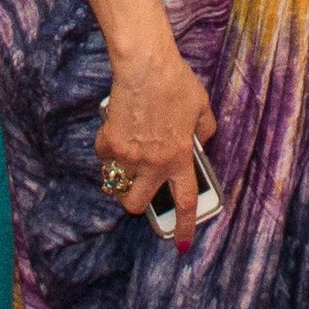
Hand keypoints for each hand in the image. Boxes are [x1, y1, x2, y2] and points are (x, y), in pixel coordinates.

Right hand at [97, 48, 215, 249]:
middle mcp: (153, 163)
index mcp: (179, 157)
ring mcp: (128, 154)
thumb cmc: (176, 82)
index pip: (184, 201)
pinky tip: (117, 131)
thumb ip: (204, 130)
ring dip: (120, 177)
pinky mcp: (108, 141)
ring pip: (116, 183)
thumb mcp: (202, 106)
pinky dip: (108, 149)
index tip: (180, 243)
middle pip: (136, 204)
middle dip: (136, 201)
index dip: (183, 225)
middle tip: (140, 186)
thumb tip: (200, 140)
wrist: (145, 65)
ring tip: (127, 157)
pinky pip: (105, 156)